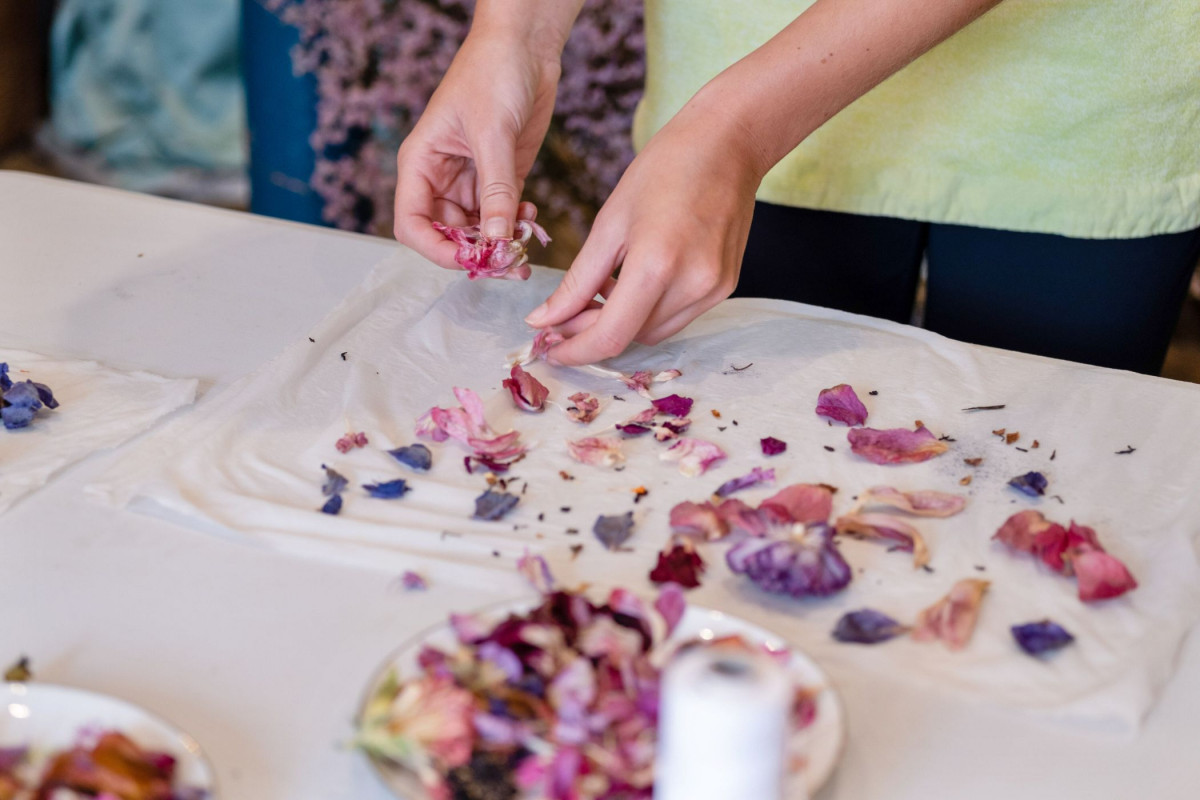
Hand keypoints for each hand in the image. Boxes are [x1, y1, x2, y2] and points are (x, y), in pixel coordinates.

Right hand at [393, 29, 560, 268]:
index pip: (413, 223)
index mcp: (421, 164)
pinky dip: (516, 225)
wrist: (524, 45)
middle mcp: (442, 178)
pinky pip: (504, 215)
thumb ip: (496, 191)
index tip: (468, 259)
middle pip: (448, 234)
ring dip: (500, 243)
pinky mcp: (503, 177)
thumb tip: (498, 241)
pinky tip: (532, 220)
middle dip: (476, 252)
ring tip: (525, 246)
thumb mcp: (492, 134)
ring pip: (479, 230)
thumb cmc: (491, 72)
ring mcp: (473, 179)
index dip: (435, 249)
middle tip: (508, 263)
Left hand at [525, 99, 765, 364]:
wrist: (728, 144)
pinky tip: (637, 281)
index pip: (611, 336)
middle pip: (631, 338)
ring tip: (605, 289)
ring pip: (654, 332)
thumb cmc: (663, 170)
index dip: (576, 351)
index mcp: (656, 265)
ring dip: (623, 322)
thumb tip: (543, 321)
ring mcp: (714, 289)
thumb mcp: (609, 222)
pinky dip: (650, 310)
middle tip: (566, 313)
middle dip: (594, 332)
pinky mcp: (726, 287)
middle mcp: (692, 285)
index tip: (549, 349)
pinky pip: (677, 316)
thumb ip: (577, 281)